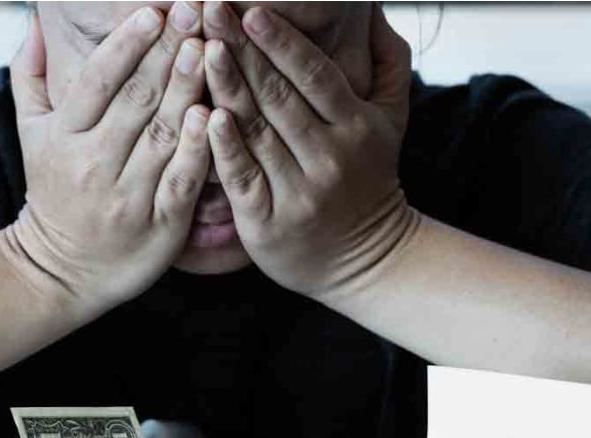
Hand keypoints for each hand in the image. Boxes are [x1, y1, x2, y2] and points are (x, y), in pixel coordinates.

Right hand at [8, 4, 209, 312]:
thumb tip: (36, 19)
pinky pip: (181, 181)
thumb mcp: (29, 134)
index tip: (156, 10)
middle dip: (168, 52)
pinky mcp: (159, 225)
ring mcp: (127, 195)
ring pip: (161, 134)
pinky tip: (210, 115)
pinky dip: (195, 148)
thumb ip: (29, 75)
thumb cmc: (54, 190)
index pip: (98, 80)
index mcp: (63, 136)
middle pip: (136, 100)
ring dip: (187, 88)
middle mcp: (93, 162)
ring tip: (211, 49)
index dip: (128, 43)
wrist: (62, 270)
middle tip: (196, 11)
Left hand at [201, 2, 418, 300]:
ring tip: (197, 49)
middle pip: (279, 97)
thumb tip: (372, 8)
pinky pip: (241, 178)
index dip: (283, 42)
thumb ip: (389, 63)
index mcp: (356, 126)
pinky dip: (222, 147)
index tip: (252, 9)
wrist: (365, 260)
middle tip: (210, 9)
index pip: (316, 76)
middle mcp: (329, 157)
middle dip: (242, 50)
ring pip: (256, 132)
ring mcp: (298, 191)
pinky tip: (202, 115)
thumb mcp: (393, 121)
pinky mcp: (267, 222)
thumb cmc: (369, 179)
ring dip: (225, 87)